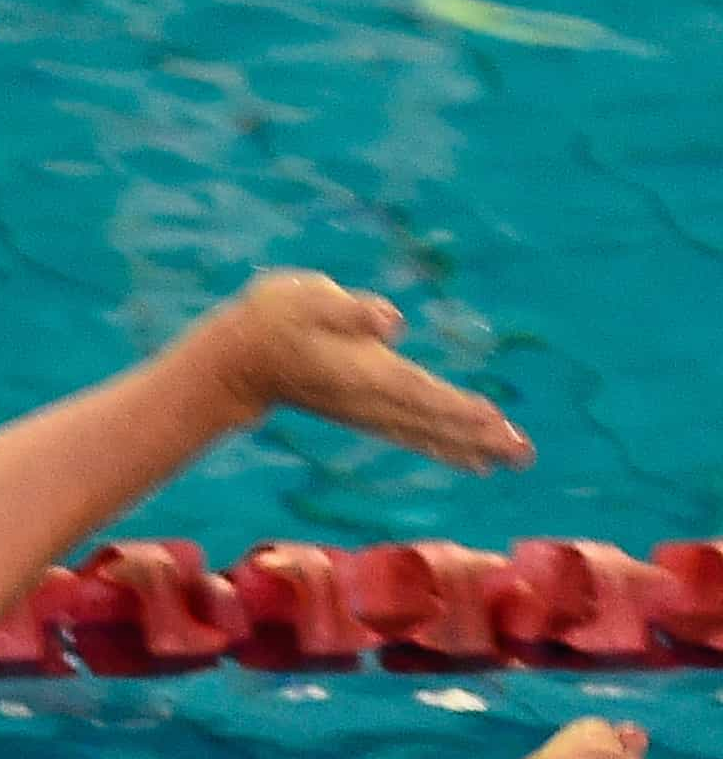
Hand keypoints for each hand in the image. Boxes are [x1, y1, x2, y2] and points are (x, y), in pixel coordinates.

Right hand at [196, 270, 533, 473]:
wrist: (236, 362)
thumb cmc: (272, 320)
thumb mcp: (309, 299)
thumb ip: (349, 310)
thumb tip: (392, 321)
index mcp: (363, 372)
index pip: (417, 391)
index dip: (454, 405)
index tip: (494, 420)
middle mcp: (368, 400)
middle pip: (430, 421)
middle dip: (476, 437)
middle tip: (523, 454)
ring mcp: (366, 410)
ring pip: (424, 433)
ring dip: (466, 447)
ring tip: (507, 459)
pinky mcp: (364, 412)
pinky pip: (412, 433)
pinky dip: (442, 444)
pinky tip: (467, 455)